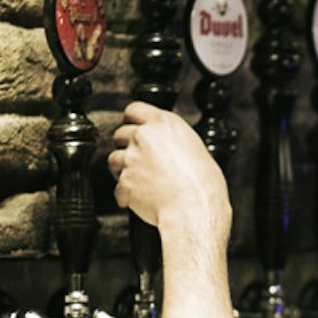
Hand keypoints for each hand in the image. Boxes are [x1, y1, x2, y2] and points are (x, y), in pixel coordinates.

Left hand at [108, 102, 230, 236]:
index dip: (131, 120)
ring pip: (114, 158)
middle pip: (121, 134)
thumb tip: (166, 144)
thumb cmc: (202, 183)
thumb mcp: (194, 147)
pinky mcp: (124, 180)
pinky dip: (126, 193)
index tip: (132, 127)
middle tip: (140, 159)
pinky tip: (141, 197)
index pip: (134, 109)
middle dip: (127, 146)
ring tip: (140, 179)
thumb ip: (172, 139)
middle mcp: (144, 137)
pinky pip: (118, 186)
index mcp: (164, 123)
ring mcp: (131, 158)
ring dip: (123, 168)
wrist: (195, 207)